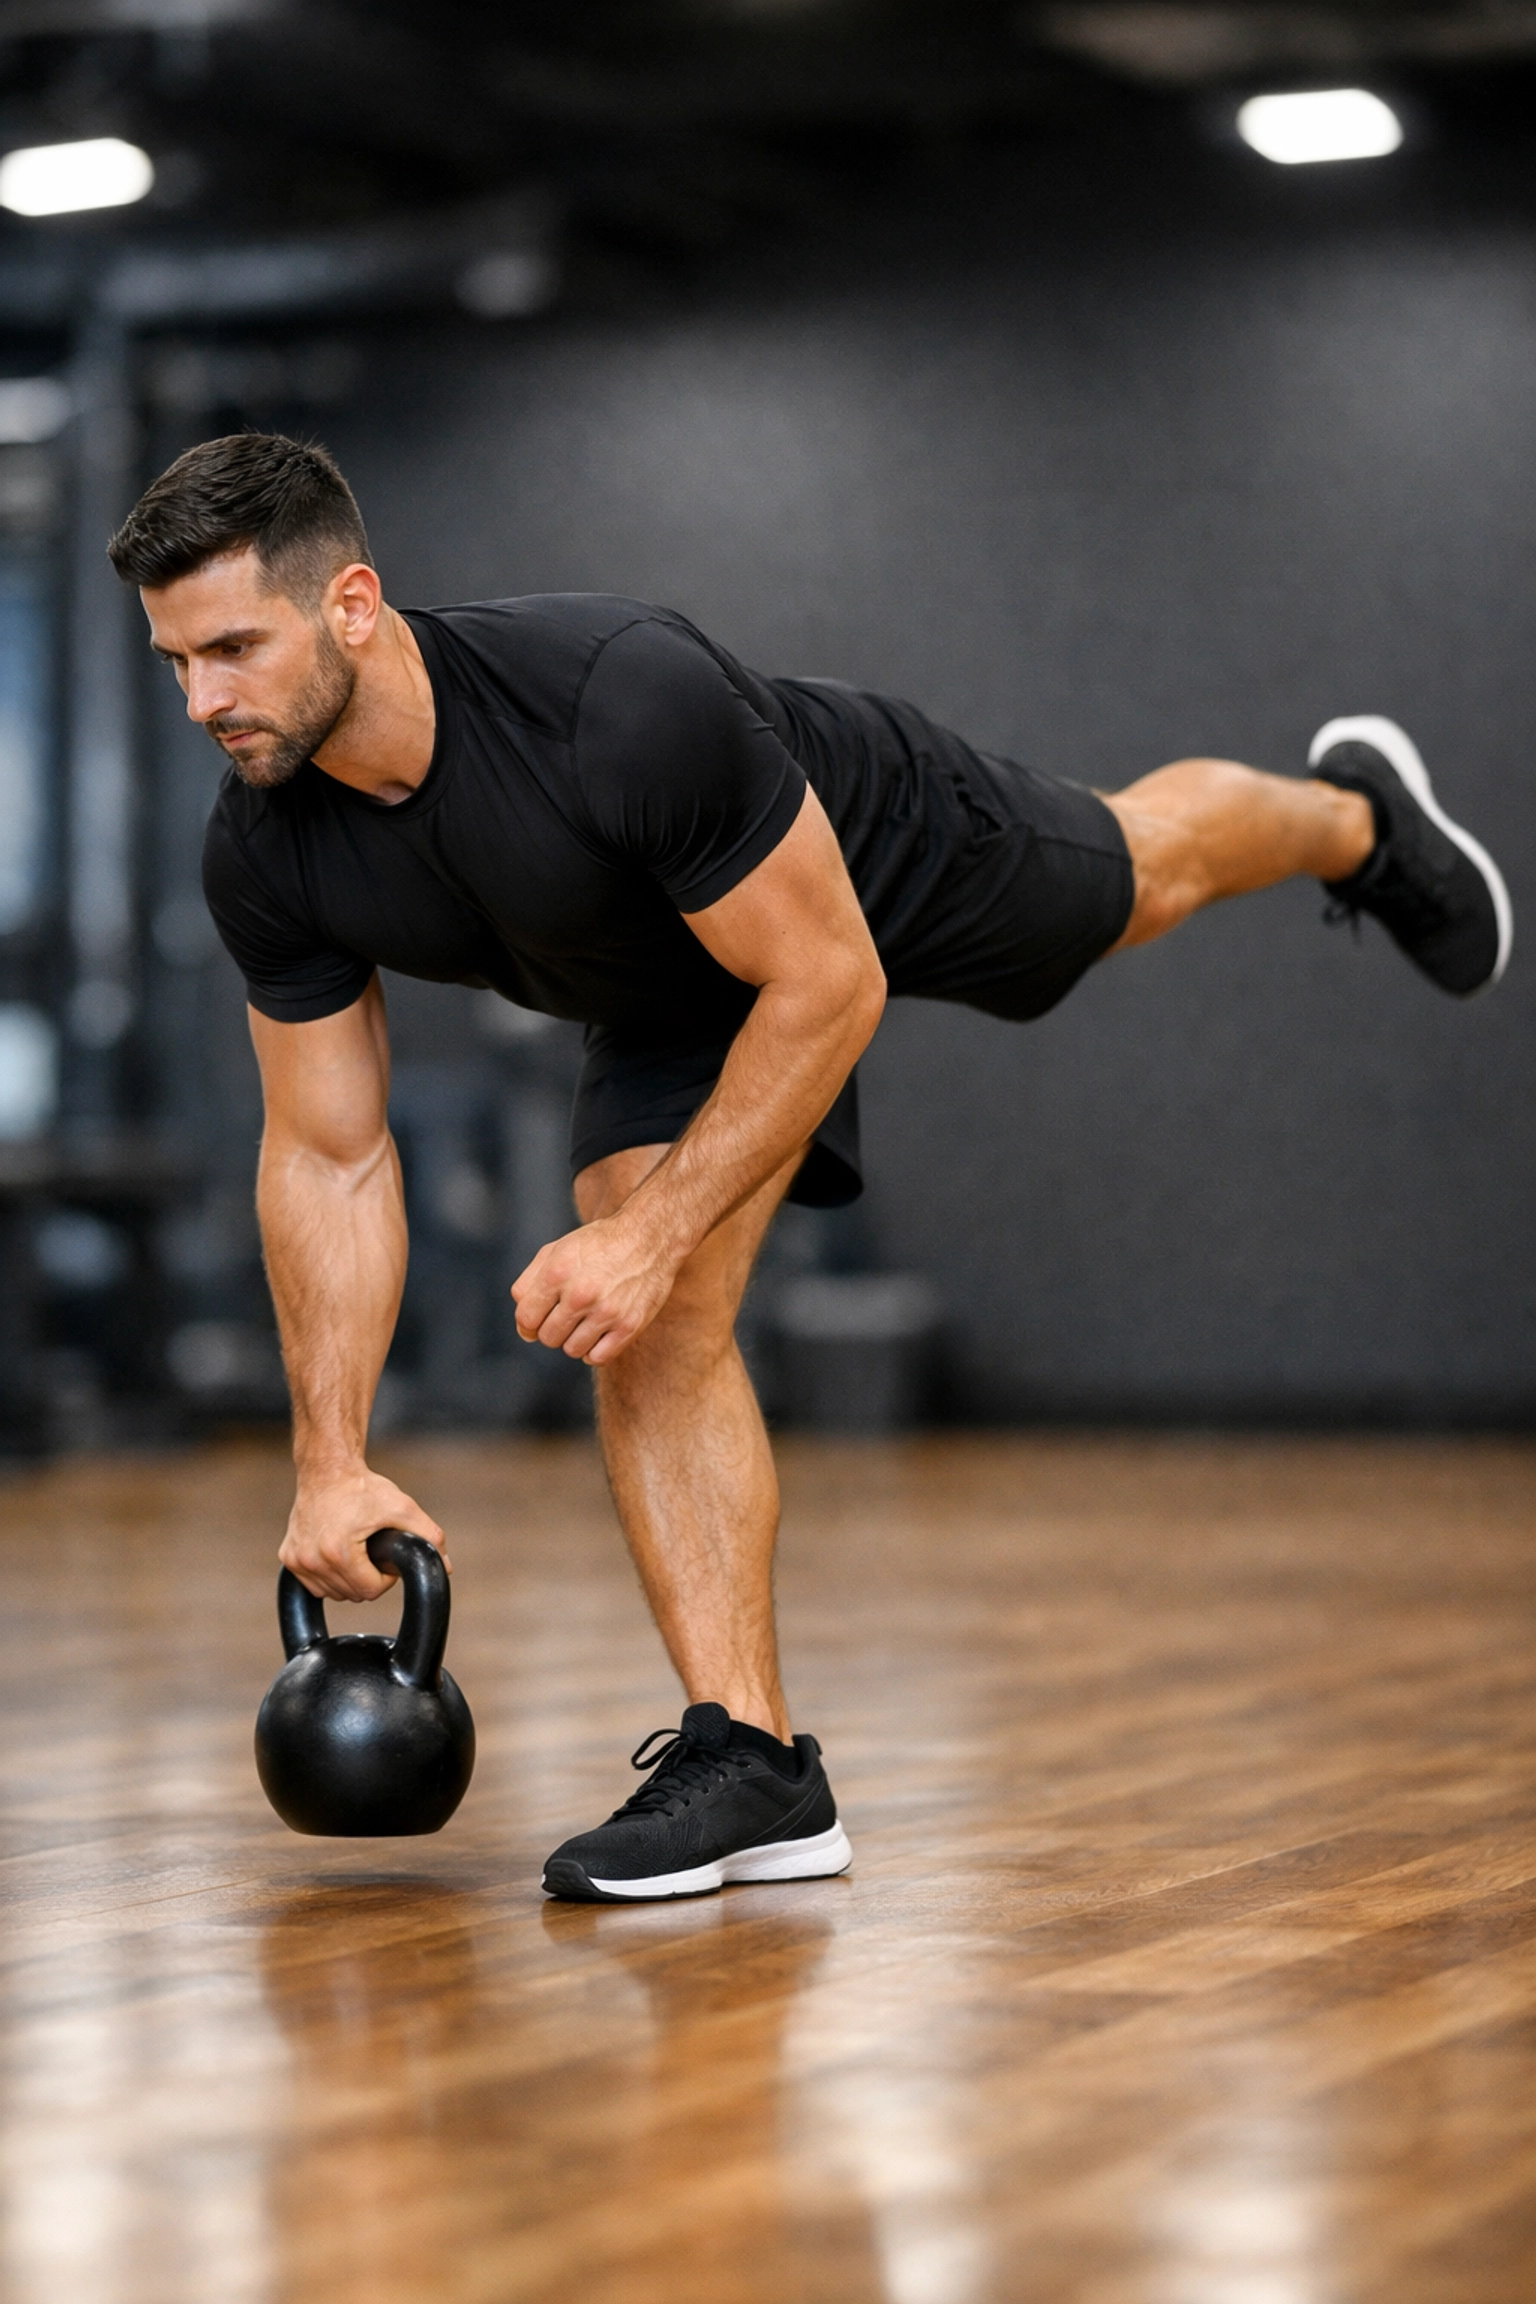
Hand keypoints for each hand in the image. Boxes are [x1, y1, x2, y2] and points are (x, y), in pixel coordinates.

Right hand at [280, 1466, 448, 1601]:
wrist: (327, 1470)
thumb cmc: (362, 1487)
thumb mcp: (402, 1507)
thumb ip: (428, 1536)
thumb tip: (446, 1567)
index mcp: (338, 1552)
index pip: (371, 1591)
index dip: (385, 1578)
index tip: (385, 1558)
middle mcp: (312, 1560)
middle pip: (352, 1594)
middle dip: (368, 1578)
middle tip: (372, 1552)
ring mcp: (297, 1560)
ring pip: (333, 1593)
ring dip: (349, 1579)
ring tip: (356, 1551)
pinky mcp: (288, 1557)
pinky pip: (314, 1585)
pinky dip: (329, 1576)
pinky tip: (338, 1555)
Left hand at [511, 1210, 679, 1364]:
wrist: (650, 1236)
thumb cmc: (599, 1243)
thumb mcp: (557, 1249)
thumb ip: (530, 1282)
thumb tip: (523, 1322)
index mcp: (557, 1273)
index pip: (526, 1319)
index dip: (528, 1324)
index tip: (537, 1321)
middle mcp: (581, 1294)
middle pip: (548, 1337)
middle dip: (552, 1329)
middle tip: (567, 1315)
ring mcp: (607, 1312)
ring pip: (572, 1350)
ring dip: (574, 1340)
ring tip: (585, 1321)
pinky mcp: (630, 1325)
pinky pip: (599, 1358)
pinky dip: (594, 1351)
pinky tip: (599, 1333)